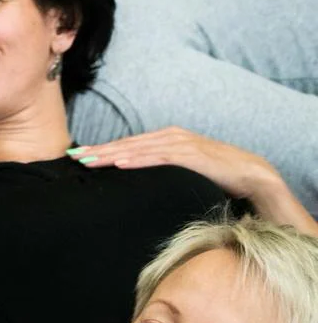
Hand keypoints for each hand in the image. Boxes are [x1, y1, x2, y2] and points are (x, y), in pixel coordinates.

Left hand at [69, 128, 277, 200]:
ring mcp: (181, 144)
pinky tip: (121, 162)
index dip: (103, 150)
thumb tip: (138, 185)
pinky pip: (159, 157)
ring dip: (112, 154)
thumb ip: (161, 172)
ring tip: (88, 160)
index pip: (128, 145)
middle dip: (99, 150)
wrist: (250, 173)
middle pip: (127, 144)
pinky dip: (139, 158)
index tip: (78, 156)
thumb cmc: (215, 175)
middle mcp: (171, 137)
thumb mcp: (181, 172)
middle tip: (73, 156)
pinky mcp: (191, 155)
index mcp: (167, 140)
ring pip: (138, 148)